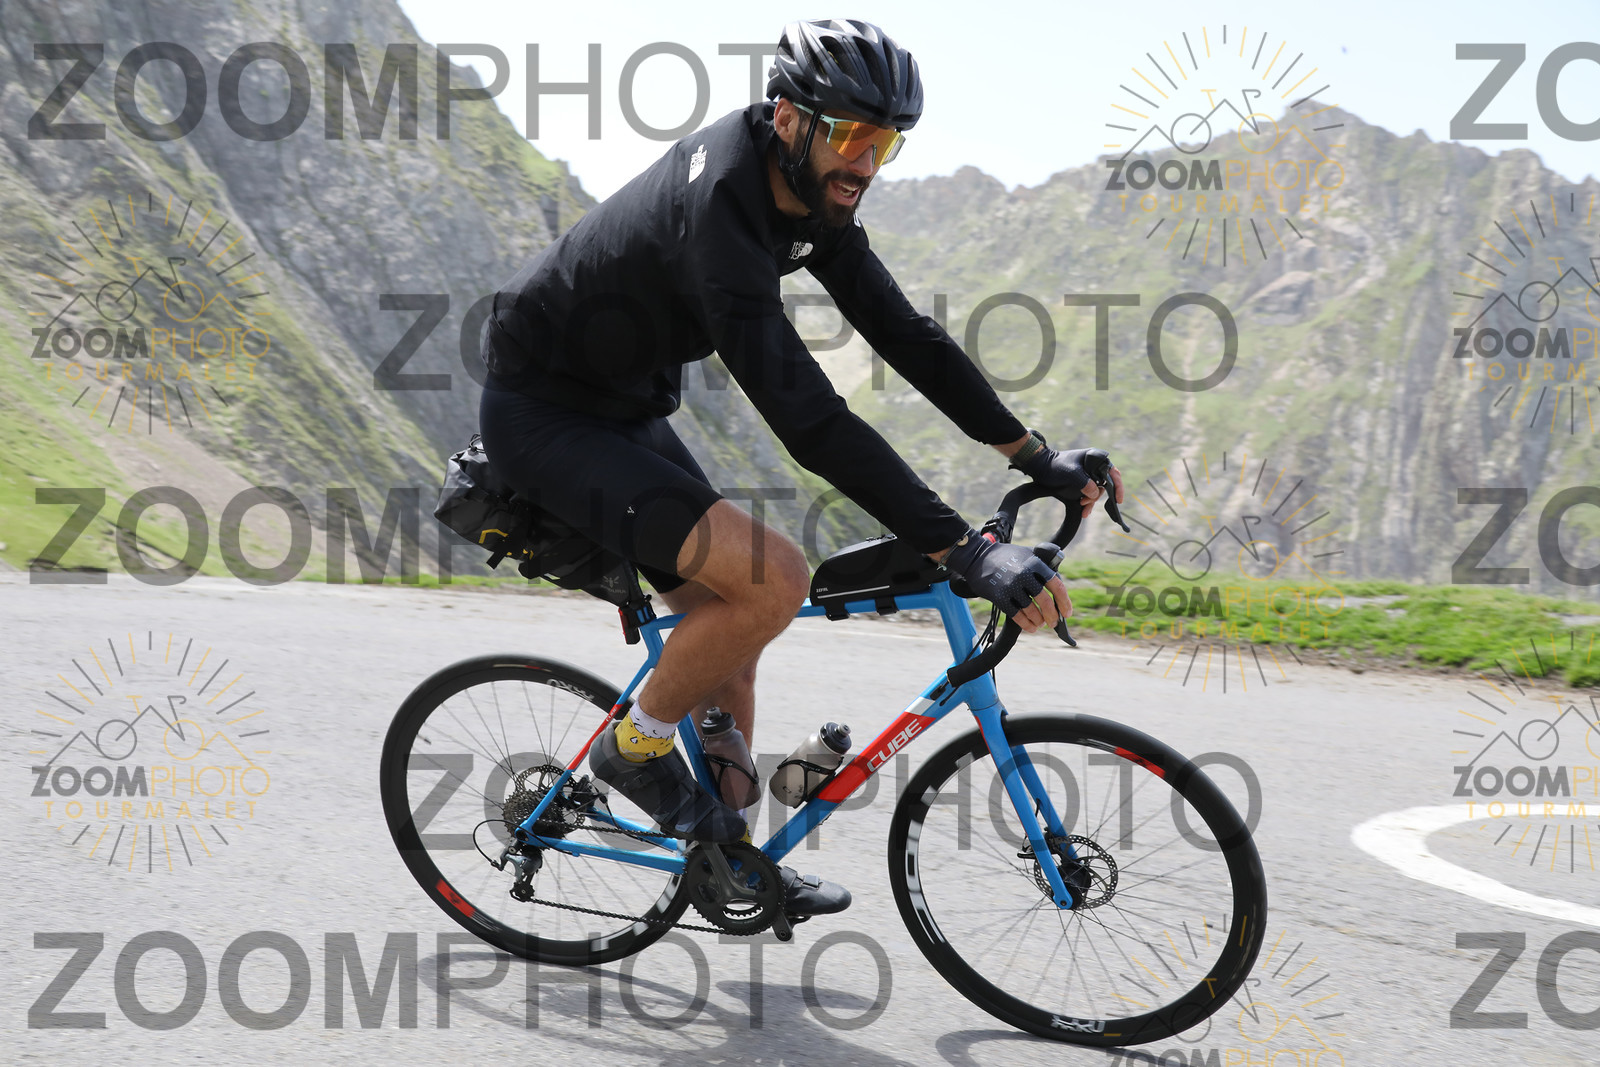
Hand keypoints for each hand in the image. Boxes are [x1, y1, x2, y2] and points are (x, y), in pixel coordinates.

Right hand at [941, 532, 1073, 633]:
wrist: (977, 558)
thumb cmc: (1006, 556)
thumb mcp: (1027, 553)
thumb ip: (1044, 564)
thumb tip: (1059, 585)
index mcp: (1035, 563)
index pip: (1056, 585)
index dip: (1064, 602)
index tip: (1067, 613)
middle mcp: (1024, 574)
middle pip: (1045, 601)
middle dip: (1052, 615)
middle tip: (1054, 622)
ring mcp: (1011, 586)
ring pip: (1031, 610)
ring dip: (1039, 620)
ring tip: (1041, 624)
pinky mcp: (999, 597)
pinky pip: (1016, 615)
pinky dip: (1026, 624)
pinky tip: (1030, 627)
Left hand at [1015, 444, 1125, 519]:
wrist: (1040, 469)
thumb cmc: (1055, 466)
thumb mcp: (1071, 473)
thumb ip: (1084, 482)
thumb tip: (1095, 494)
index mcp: (1095, 458)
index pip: (1113, 472)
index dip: (1118, 486)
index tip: (1118, 500)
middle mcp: (1094, 467)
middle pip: (1106, 485)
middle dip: (1097, 496)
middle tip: (1086, 503)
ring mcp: (1088, 476)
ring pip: (1097, 492)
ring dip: (1091, 501)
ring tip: (1082, 507)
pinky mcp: (1082, 484)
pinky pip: (1090, 495)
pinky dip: (1088, 504)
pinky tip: (1084, 511)